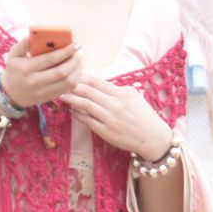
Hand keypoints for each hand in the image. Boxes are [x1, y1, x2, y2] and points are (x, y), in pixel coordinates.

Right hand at [0, 37, 81, 108]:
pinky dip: (75, 78)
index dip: (66, 51)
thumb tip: (35, 34)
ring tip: (78, 60)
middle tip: (79, 52)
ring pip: (68, 82)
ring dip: (77, 70)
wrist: (9, 94)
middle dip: (74, 60)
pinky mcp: (49, 97)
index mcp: (26, 68)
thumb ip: (23, 44)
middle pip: (62, 72)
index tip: (76, 44)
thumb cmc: (14, 71)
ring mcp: (42, 91)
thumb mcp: (13, 56)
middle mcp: (34, 81)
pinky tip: (75, 71)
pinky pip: (67, 89)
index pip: (50, 59)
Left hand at [59, 77, 174, 159]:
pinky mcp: (105, 131)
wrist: (152, 137)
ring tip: (60, 95)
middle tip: (60, 83)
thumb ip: (115, 90)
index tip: (71, 74)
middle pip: (88, 91)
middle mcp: (115, 104)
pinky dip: (77, 114)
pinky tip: (71, 110)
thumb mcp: (133, 97)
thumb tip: (96, 83)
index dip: (81, 77)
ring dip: (71, 99)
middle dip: (72, 86)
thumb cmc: (142, 115)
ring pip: (85, 105)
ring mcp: (110, 118)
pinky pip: (87, 120)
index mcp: (122, 93)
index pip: (97, 81)